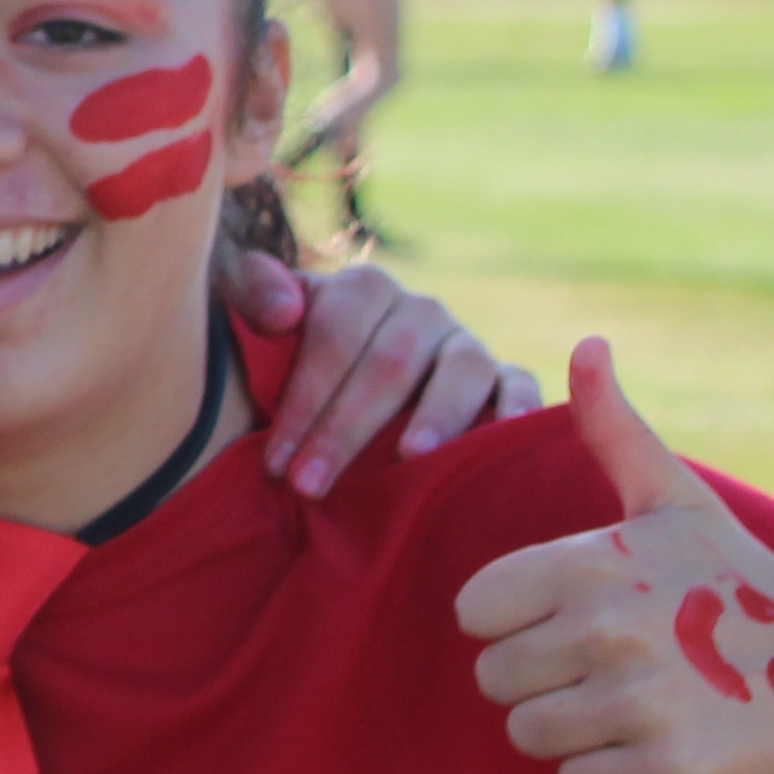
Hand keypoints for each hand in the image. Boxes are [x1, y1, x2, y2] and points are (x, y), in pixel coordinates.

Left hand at [227, 249, 536, 495]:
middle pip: (390, 363)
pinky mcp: (504, 375)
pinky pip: (520, 384)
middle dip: (346, 428)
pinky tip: (503, 438)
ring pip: (461, 370)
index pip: (334, 337)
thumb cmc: (294, 349)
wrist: (351, 369)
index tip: (277, 462)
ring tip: (409, 457)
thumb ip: (253, 291)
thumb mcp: (261, 312)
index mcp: (364, 289)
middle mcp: (422, 310)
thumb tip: (284, 314)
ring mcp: (467, 342)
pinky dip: (519, 407)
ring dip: (437, 414)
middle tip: (310, 485)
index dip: (304, 399)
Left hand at [457, 342, 773, 773]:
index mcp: (587, 565)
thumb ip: (612, 428)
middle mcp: (607, 632)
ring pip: (527, 735)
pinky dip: (608, 772)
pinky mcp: (669, 769)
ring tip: (635, 698)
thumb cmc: (732, 577)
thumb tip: (588, 343)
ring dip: (572, 726)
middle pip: (495, 680)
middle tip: (610, 662)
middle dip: (542, 677)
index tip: (573, 614)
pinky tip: (658, 737)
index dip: (516, 618)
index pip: (476, 613)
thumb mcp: (670, 498)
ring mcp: (638, 703)